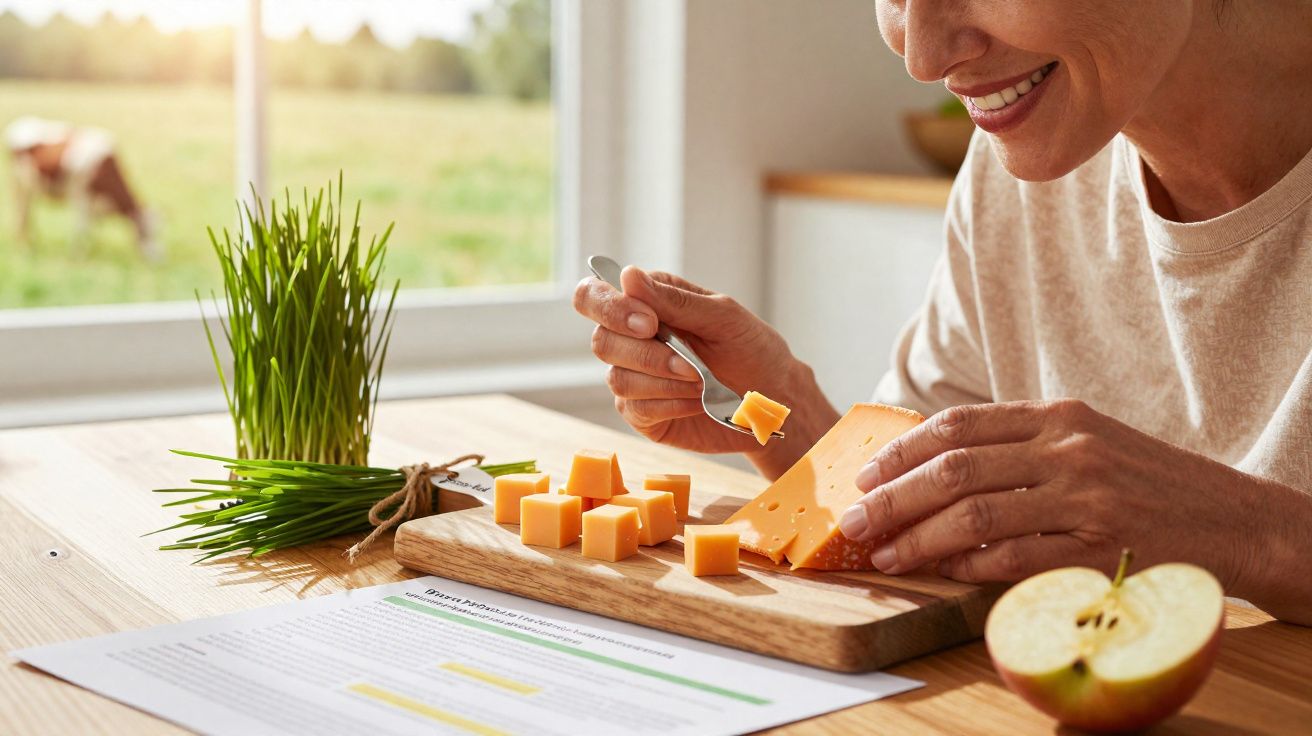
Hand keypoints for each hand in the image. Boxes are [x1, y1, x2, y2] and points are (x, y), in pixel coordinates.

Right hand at [573, 266, 836, 475]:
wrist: (774, 401)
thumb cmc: (753, 351)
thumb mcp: (723, 317)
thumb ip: (673, 300)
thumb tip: (627, 275)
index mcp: (647, 303)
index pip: (594, 296)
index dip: (610, 308)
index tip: (650, 324)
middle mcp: (633, 338)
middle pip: (601, 341)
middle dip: (647, 355)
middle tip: (691, 364)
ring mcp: (635, 376)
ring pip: (617, 378)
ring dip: (665, 382)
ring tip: (702, 384)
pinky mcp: (642, 413)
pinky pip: (636, 408)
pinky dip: (672, 403)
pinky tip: (698, 402)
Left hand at [836, 399, 1309, 617]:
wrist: (1233, 519)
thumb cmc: (1146, 482)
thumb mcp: (1086, 441)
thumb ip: (1018, 446)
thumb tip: (934, 467)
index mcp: (1057, 417)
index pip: (959, 425)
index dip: (903, 450)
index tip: (866, 473)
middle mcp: (1067, 450)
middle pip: (954, 469)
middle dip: (893, 497)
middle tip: (856, 520)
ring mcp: (1084, 500)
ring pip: (975, 516)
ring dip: (919, 538)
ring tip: (886, 553)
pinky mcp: (1098, 549)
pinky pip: (1015, 559)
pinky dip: (970, 567)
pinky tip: (944, 572)